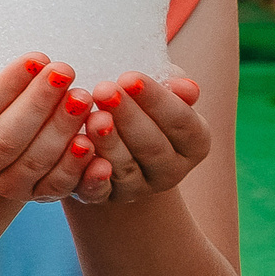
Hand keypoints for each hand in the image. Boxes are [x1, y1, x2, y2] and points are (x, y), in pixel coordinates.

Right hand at [0, 56, 89, 202]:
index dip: (8, 85)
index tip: (36, 59)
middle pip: (7, 138)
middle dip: (39, 103)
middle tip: (65, 71)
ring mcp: (3, 187)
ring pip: (35, 161)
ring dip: (62, 129)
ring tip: (82, 96)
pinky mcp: (34, 196)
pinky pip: (57, 185)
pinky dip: (76, 166)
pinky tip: (89, 140)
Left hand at [71, 73, 210, 204]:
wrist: (110, 143)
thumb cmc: (139, 105)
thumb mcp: (157, 91)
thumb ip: (173, 86)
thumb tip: (185, 87)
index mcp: (194, 142)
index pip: (181, 121)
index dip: (156, 99)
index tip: (129, 76)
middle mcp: (171, 170)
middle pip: (152, 146)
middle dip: (128, 117)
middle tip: (104, 90)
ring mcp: (139, 188)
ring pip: (125, 167)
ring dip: (108, 142)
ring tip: (92, 116)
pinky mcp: (106, 198)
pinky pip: (98, 192)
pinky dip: (91, 176)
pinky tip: (80, 150)